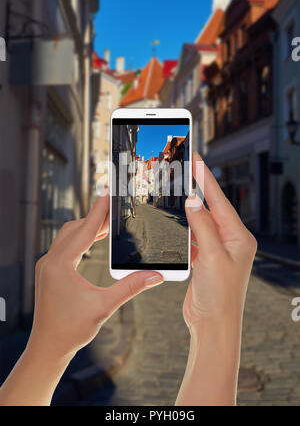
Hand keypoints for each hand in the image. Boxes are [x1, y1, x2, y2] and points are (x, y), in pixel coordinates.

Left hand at [27, 192, 163, 361]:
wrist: (48, 347)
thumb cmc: (71, 330)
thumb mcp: (104, 306)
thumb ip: (131, 287)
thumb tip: (156, 276)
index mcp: (60, 265)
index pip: (83, 230)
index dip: (98, 211)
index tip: (107, 194)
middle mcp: (50, 261)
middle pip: (74, 229)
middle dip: (95, 218)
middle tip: (115, 209)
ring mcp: (47, 266)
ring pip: (67, 236)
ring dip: (87, 228)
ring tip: (108, 223)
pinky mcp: (49, 271)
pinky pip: (64, 246)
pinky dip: (80, 238)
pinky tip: (93, 240)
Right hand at [184, 153, 256, 327]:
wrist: (213, 324)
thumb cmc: (219, 295)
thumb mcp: (211, 256)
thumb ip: (202, 226)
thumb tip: (192, 200)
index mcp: (239, 237)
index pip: (219, 201)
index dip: (206, 179)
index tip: (197, 160)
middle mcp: (230, 241)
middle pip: (211, 208)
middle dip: (197, 190)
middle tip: (184, 170)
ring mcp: (218, 250)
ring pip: (200, 222)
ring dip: (188, 210)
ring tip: (176, 192)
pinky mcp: (206, 259)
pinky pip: (194, 237)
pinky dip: (184, 229)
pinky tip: (175, 222)